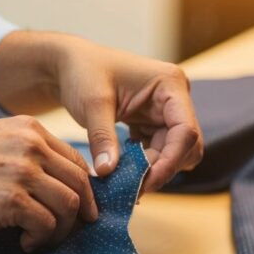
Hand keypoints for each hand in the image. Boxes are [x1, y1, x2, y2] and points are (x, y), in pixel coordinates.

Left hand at [0, 31, 203, 192]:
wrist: (68, 65)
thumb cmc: (82, 72)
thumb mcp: (91, 104)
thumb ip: (103, 138)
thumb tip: (108, 173)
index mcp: (169, 84)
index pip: (185, 131)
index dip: (169, 161)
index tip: (145, 184)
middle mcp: (174, 97)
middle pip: (184, 146)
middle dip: (161, 168)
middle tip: (131, 188)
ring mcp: (165, 111)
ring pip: (172, 153)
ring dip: (152, 169)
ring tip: (123, 181)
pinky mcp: (151, 123)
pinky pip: (157, 152)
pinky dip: (143, 165)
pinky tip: (121, 172)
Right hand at [0, 118, 96, 252]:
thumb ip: (21, 154)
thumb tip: (47, 186)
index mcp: (29, 129)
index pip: (75, 161)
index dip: (81, 190)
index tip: (75, 211)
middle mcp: (32, 145)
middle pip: (79, 184)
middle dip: (78, 213)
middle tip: (65, 232)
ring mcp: (24, 171)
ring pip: (69, 206)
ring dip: (60, 230)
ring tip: (39, 239)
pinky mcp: (12, 199)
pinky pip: (47, 225)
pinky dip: (40, 239)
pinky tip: (24, 243)